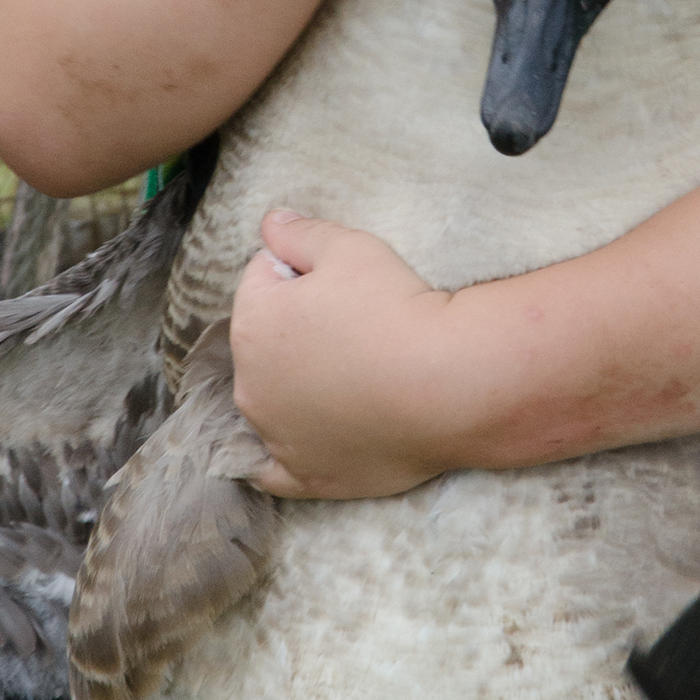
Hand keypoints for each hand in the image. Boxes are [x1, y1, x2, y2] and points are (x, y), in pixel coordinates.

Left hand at [231, 211, 461, 498]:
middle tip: (354, 327)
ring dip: (295, 388)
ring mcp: (277, 436)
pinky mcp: (307, 476)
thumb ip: (299, 233)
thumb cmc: (397, 309)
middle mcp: (250, 384)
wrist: (449, 384)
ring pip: (272, 401)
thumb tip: (270, 222)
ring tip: (353, 376)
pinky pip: (276, 470)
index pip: (262, 281)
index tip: (341, 283)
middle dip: (294, 332)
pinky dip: (284, 455)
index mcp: (252, 322)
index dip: (301, 273)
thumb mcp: (349, 248)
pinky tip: (297, 443)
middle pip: (264, 344)